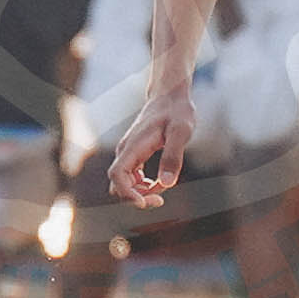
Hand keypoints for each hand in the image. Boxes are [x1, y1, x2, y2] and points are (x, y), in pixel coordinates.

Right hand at [108, 89, 197, 208]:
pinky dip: (144, 186)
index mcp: (133, 146)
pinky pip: (132, 178)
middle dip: (136, 197)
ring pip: (125, 183)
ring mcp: (129, 153)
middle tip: (160, 200)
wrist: (170, 96)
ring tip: (164, 188)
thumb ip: (173, 156)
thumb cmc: (177, 112)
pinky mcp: (135, 155)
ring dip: (140, 192)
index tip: (145, 202)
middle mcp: (126, 151)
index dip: (127, 193)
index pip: (117, 175)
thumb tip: (167, 183)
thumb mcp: (181, 132)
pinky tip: (161, 182)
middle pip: (118, 184)